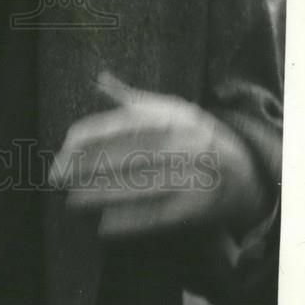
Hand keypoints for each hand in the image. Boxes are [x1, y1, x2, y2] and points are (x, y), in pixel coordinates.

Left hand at [49, 72, 268, 238]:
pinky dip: (129, 222)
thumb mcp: (171, 109)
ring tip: (72, 201)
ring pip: (139, 186)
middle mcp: (183, 144)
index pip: (122, 124)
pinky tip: (103, 225)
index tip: (64, 148)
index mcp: (172, 116)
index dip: (91, 136)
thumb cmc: (194, 136)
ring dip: (102, 195)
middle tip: (57, 176)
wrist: (247, 171)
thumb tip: (99, 79)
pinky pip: (158, 216)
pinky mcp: (198, 207)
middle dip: (88, 167)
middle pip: (127, 155)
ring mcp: (192, 176)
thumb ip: (132, 99)